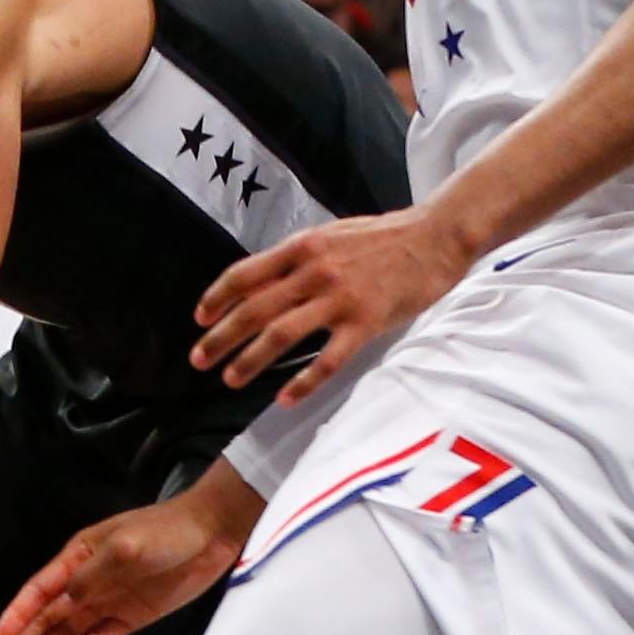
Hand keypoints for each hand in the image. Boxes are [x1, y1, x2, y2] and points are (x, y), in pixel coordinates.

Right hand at [0, 467, 262, 634]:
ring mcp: (108, 601)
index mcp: (78, 557)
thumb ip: (95, 574)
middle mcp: (86, 582)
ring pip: (67, 633)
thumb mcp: (126, 545)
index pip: (40, 590)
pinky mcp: (130, 618)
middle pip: (45, 616)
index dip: (18, 614)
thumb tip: (67, 601)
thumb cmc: (166, 530)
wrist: (212, 534)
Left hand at [191, 208, 476, 405]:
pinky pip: (328, 359)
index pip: (245, 274)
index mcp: (302, 247)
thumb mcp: (330, 236)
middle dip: (221, 337)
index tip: (199, 319)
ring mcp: (340, 297)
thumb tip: (258, 283)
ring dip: (251, 360)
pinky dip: (303, 381)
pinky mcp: (366, 321)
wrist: (435, 236)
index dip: (217, 298)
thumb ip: (296, 259)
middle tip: (198, 360)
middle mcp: (314, 270)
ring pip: (282, 334)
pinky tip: (284, 398)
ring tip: (230, 380)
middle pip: (254, 308)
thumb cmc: (382, 239)